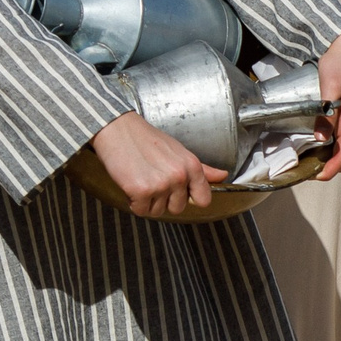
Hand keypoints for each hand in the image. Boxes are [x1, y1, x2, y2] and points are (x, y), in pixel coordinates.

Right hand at [90, 111, 226, 218]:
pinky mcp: (141, 190)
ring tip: (141, 178)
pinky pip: (141, 211)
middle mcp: (180, 176)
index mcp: (192, 166)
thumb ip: (202, 169)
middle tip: (152, 179)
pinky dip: (133, 202)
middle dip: (164, 200)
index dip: (190, 199)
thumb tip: (223, 176)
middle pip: (178, 208)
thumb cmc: (147, 139)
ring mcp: (161, 184)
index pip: (204, 199)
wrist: (117, 130)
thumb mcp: (179, 151)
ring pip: (158, 211)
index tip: (179, 193)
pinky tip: (131, 184)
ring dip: (147, 201)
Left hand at [312, 30, 340, 179]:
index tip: (313, 175)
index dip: (329, 171)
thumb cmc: (340, 67)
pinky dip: (333, 149)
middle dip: (329, 169)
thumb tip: (320, 138)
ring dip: (330, 160)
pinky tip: (318, 143)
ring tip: (309, 158)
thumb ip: (326, 114)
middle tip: (306, 168)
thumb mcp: (330, 87)